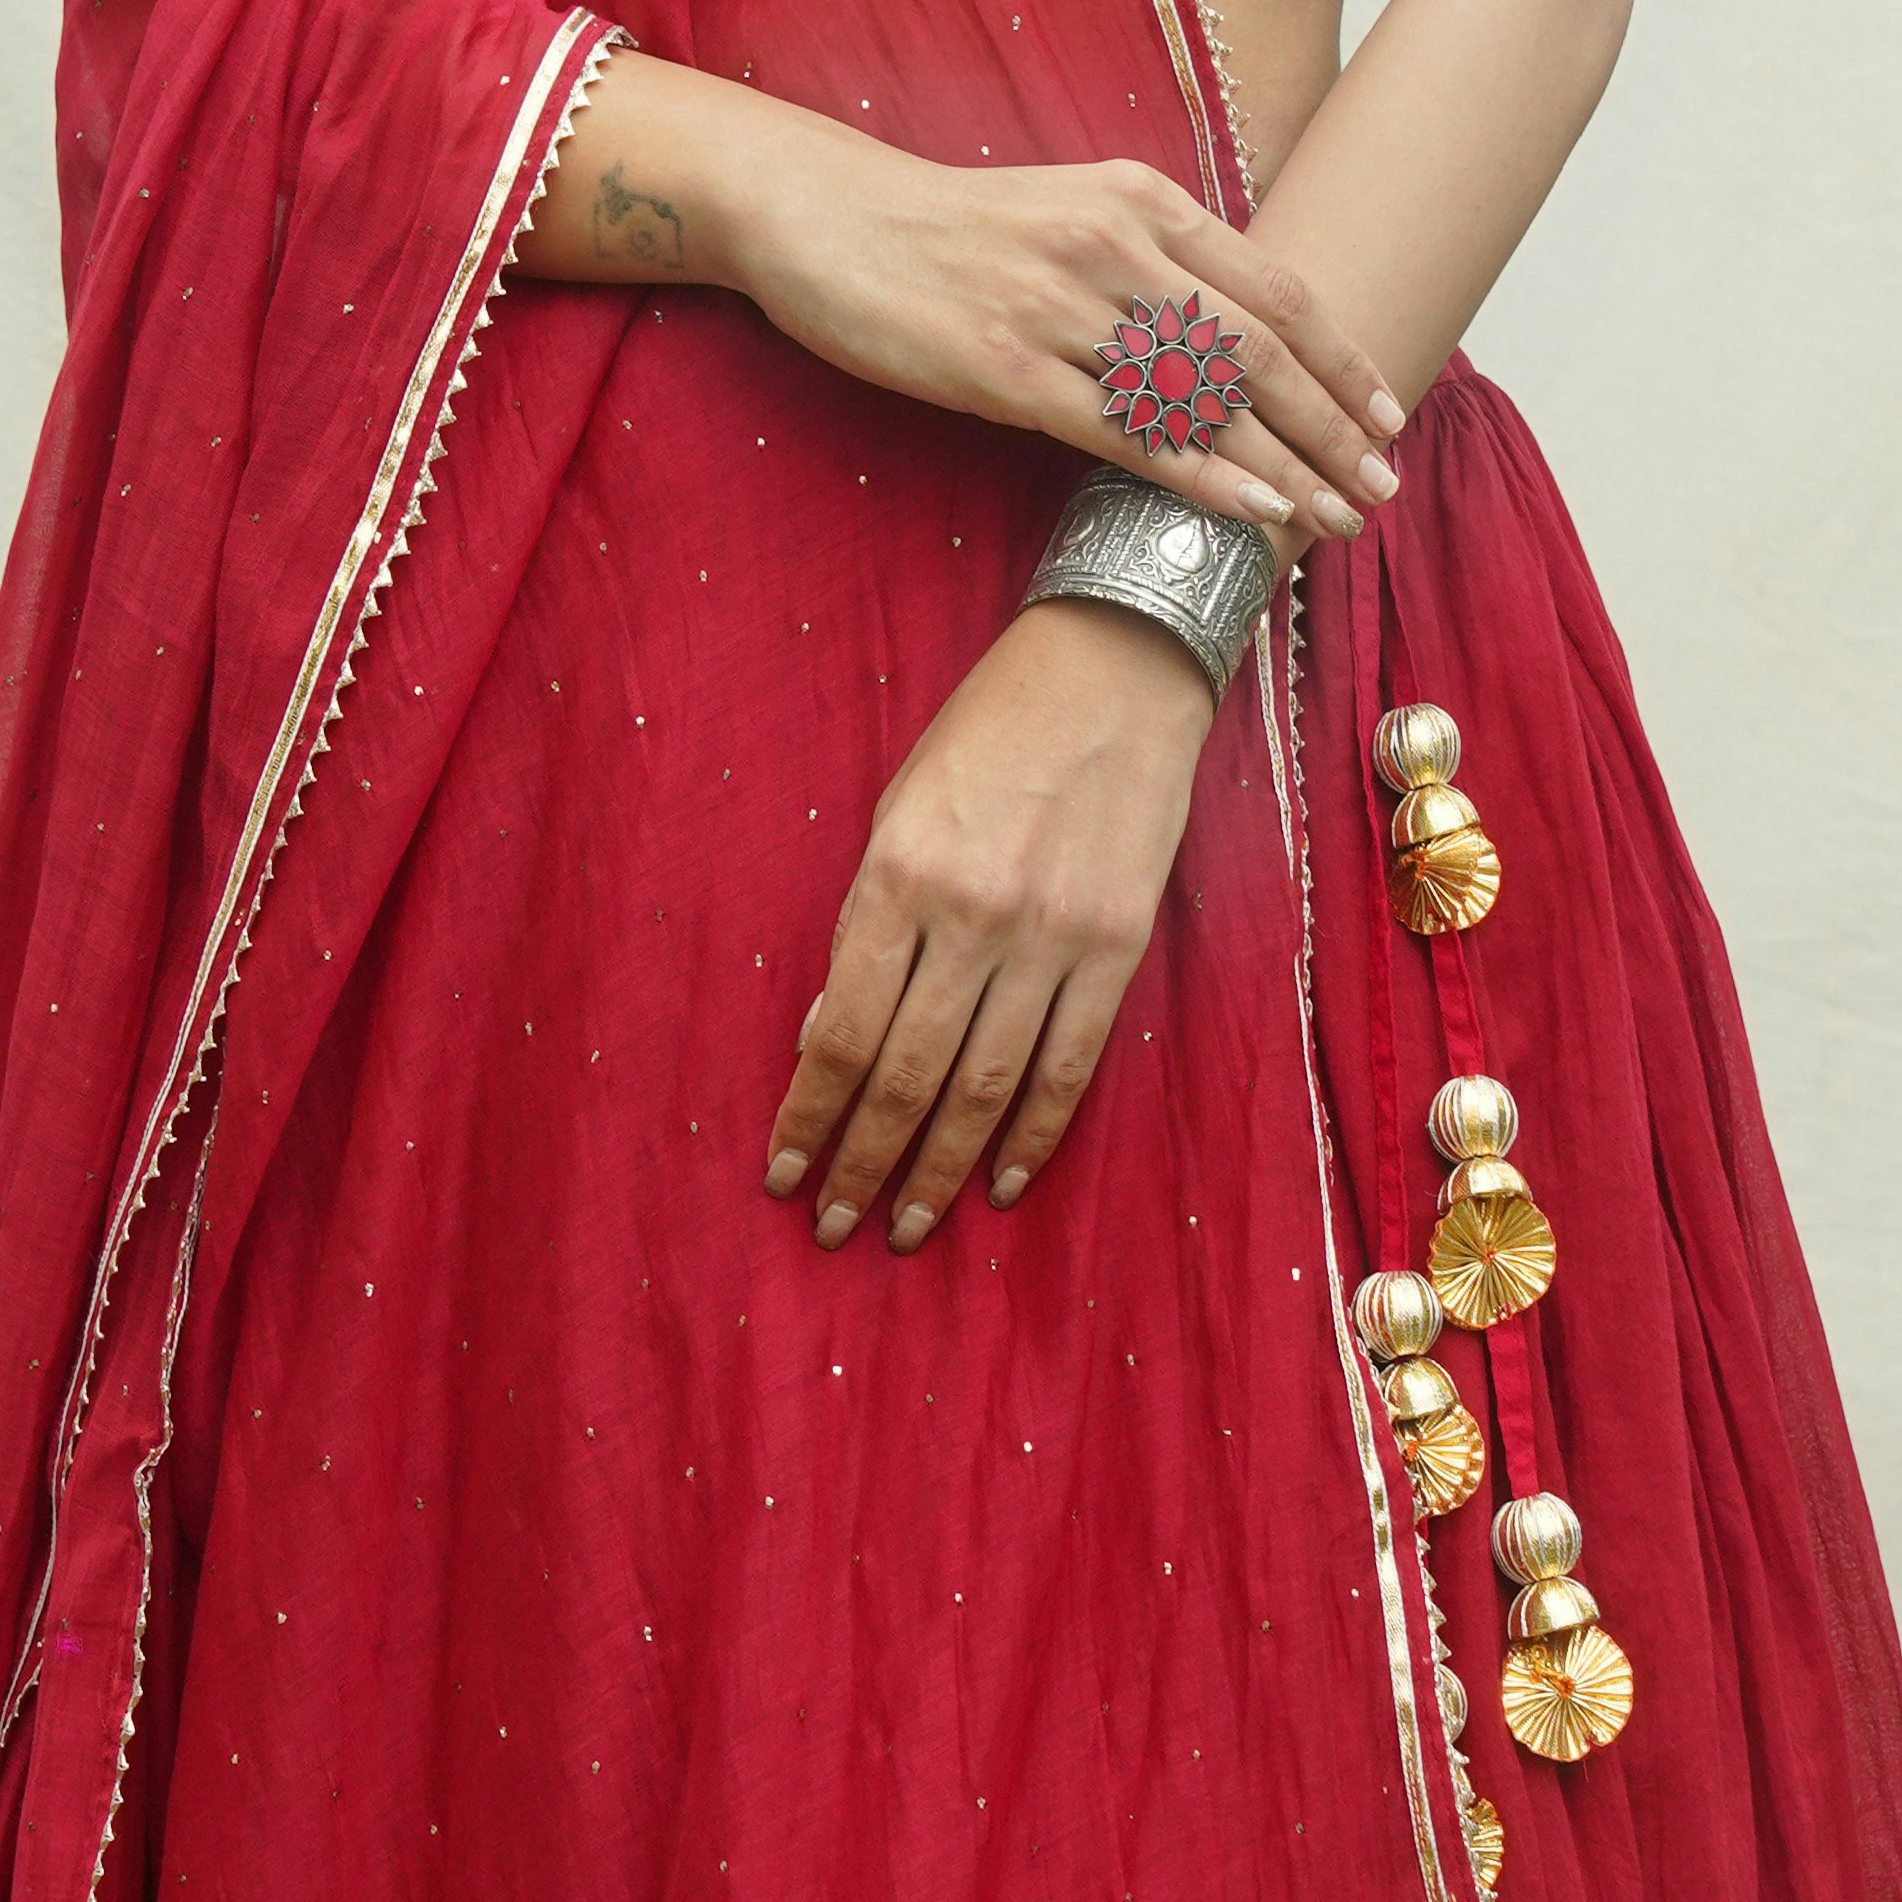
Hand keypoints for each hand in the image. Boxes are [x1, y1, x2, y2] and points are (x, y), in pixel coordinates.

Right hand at [713, 130, 1398, 543]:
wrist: (827, 215)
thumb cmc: (954, 227)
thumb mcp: (1071, 210)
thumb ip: (1154, 256)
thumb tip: (1235, 331)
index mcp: (1142, 200)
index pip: (1274, 290)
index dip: (1340, 360)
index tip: (1386, 415)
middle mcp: (1115, 245)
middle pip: (1257, 350)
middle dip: (1332, 427)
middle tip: (1381, 487)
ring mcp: (1060, 307)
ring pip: (1202, 399)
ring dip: (1284, 467)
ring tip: (1335, 519)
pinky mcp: (1005, 368)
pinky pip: (1127, 433)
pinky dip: (1201, 477)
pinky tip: (1251, 514)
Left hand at [770, 607, 1216, 1241]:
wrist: (1116, 670)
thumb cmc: (988, 732)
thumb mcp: (897, 811)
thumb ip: (869, 923)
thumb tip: (837, 1035)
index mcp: (897, 876)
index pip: (841, 1033)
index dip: (808, 1117)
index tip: (783, 1175)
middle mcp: (971, 917)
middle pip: (906, 1077)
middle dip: (861, 1165)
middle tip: (833, 1230)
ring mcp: (1050, 937)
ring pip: (986, 1089)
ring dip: (938, 1170)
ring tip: (905, 1230)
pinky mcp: (1117, 946)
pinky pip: (1069, 1066)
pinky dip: (1034, 1135)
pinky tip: (1002, 1184)